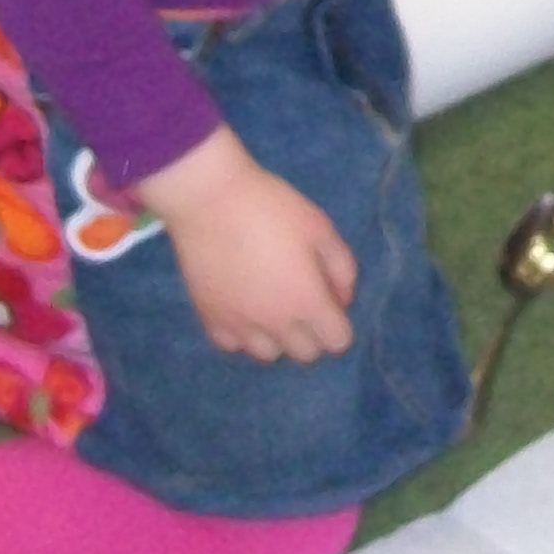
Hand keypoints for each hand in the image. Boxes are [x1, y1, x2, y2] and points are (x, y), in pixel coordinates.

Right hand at [138, 133, 357, 362]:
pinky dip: (242, 334)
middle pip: (306, 354)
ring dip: (277, 337)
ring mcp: (239, 325)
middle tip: (302, 299)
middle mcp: (275, 324)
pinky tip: (243, 308)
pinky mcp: (209, 319)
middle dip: (313, 332)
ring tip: (271, 306)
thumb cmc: (271, 208)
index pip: (337, 342)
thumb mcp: (320, 227)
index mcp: (307, 302)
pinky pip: (233, 345)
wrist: (209, 199)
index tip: (329, 301)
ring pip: (268, 354)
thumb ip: (342, 267)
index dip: (339, 324)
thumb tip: (343, 299)